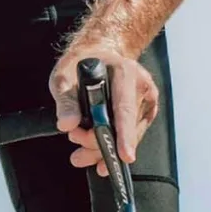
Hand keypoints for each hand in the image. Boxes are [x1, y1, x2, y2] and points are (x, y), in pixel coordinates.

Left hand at [50, 46, 158, 171]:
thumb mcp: (63, 77)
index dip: (125, 134)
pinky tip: (95, 151)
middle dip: (99, 143)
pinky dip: (111, 147)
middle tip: (75, 139)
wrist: (97, 56)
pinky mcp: (145, 114)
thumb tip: (67, 124)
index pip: (125, 109)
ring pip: (128, 138)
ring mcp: (146, 102)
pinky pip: (130, 137)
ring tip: (80, 152)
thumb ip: (65, 101)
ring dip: (102, 149)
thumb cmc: (81, 65)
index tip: (125, 154)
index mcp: (125, 72)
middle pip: (125, 128)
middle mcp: (142, 86)